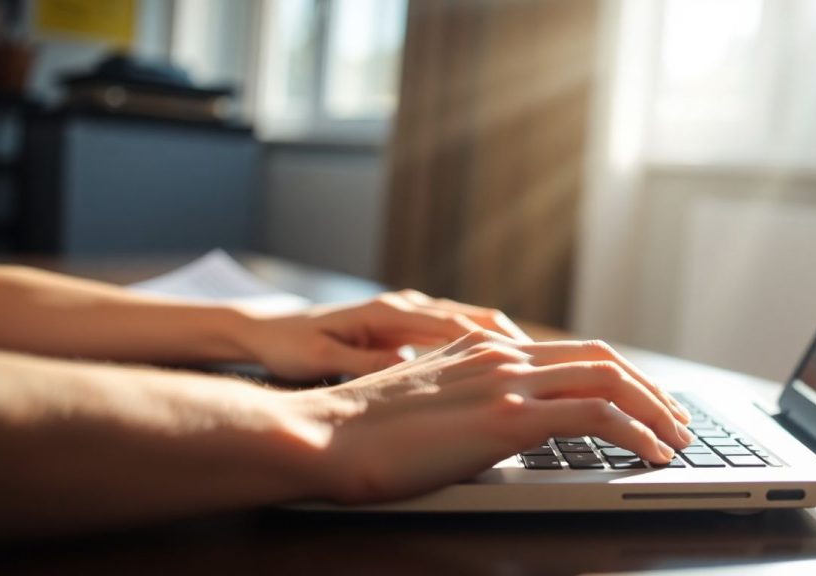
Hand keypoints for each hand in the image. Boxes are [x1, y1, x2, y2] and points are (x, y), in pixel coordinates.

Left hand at [243, 290, 530, 379]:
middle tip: (553, 369)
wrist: (262, 328)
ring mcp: (406, 312)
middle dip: (516, 343)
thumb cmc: (287, 344)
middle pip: (476, 318)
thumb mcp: (320, 359)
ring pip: (470, 322)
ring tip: (537, 373)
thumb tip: (409, 367)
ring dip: (503, 345)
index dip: (497, 346)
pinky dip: (480, 349)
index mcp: (390, 311)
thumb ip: (364, 361)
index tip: (531, 366)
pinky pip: (453, 333)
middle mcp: (405, 305)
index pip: (457, 326)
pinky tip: (496, 373)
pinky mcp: (402, 325)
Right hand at [289, 330, 693, 504]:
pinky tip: (652, 454)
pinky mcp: (507, 417)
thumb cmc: (359, 430)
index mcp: (482, 349)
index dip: (617, 376)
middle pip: (602, 359)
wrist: (321, 434)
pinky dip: (636, 433)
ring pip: (610, 380)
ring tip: (678, 440)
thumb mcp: (423, 399)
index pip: (571, 353)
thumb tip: (497, 420)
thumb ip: (465, 397)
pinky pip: (595, 417)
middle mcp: (501, 354)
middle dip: (650, 389)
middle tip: (676, 419)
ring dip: (655, 410)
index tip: (641, 402)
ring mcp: (506, 381)